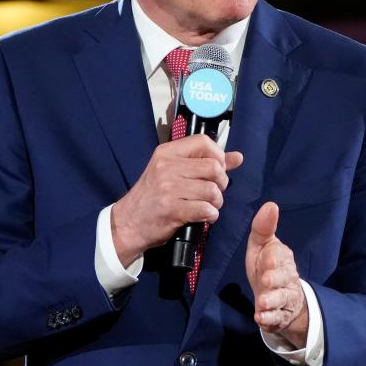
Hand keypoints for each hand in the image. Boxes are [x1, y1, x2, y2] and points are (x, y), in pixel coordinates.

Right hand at [111, 135, 243, 265]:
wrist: (128, 223)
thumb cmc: (152, 197)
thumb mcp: (172, 172)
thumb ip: (204, 162)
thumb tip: (237, 157)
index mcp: (167, 152)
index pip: (204, 142)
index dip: (219, 156)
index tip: (217, 170)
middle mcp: (167, 166)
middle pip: (213, 167)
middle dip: (221, 183)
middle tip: (213, 192)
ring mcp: (168, 188)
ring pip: (212, 190)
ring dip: (216, 202)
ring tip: (207, 206)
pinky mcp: (172, 209)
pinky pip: (205, 209)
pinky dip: (210, 215)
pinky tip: (203, 216)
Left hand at [246, 202, 307, 348]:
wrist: (282, 297)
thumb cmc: (267, 267)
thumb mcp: (262, 246)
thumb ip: (263, 228)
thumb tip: (271, 205)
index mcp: (282, 258)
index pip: (279, 256)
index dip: (273, 259)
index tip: (267, 260)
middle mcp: (286, 277)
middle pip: (283, 278)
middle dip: (275, 279)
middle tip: (267, 280)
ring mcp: (284, 297)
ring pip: (281, 299)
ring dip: (271, 301)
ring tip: (262, 303)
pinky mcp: (280, 315)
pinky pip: (276, 318)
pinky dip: (269, 319)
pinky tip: (260, 318)